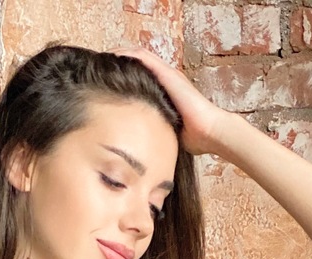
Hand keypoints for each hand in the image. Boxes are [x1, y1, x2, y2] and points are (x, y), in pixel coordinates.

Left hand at [110, 45, 227, 155]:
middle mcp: (167, 80)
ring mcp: (168, 75)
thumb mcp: (168, 133)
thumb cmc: (196, 138)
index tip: (108, 82)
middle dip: (120, 64)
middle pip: (139, 64)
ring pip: (139, 56)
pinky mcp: (168, 73)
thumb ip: (157, 133)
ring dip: (121, 54)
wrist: (211, 132)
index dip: (125, 78)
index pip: (142, 79)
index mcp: (166, 93)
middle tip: (100, 67)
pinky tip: (114, 55)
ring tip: (103, 57)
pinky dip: (128, 54)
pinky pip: (144, 57)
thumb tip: (146, 150)